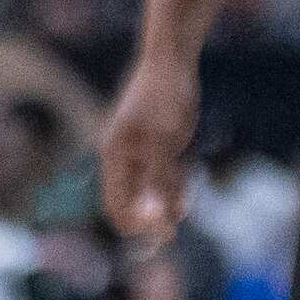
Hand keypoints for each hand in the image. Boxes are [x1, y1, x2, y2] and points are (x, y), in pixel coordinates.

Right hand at [98, 56, 200, 236]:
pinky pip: (163, 176)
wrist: (172, 60)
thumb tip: (154, 218)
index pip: (115, 203)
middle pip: (131, 200)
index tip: (160, 238)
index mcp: (114, 154)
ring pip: (149, 190)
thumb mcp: (164, 142)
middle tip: (171, 236)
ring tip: (182, 215)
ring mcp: (142, 150)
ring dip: (163, 206)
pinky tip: (185, 200)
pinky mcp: (160, 144)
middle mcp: (124, 155)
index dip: (133, 224)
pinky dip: (173, 190)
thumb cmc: (163, 97)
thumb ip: (158, 181)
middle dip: (149, 219)